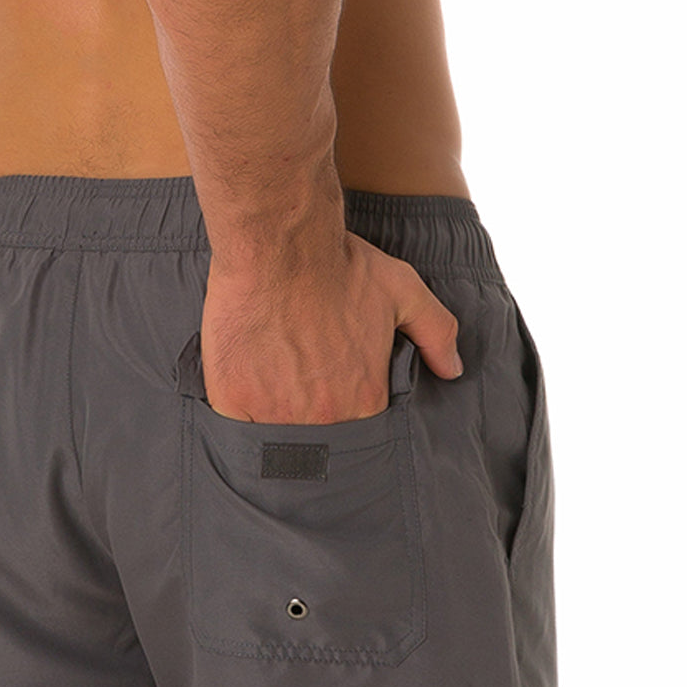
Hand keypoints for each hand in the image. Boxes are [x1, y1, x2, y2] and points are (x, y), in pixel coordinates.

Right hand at [200, 230, 462, 422]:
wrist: (279, 246)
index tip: (329, 392)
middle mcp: (324, 416)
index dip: (343, 412)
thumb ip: (436, 332)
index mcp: (364, 400)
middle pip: (315, 439)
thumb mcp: (403, 291)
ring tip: (267, 387)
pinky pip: (237, 426)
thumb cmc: (339, 265)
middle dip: (307, 420)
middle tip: (294, 387)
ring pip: (274, 438)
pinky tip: (240, 388)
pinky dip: (239, 413)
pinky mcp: (233, 400)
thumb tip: (453, 369)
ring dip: (272, 420)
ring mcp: (276, 413)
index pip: (357, 430)